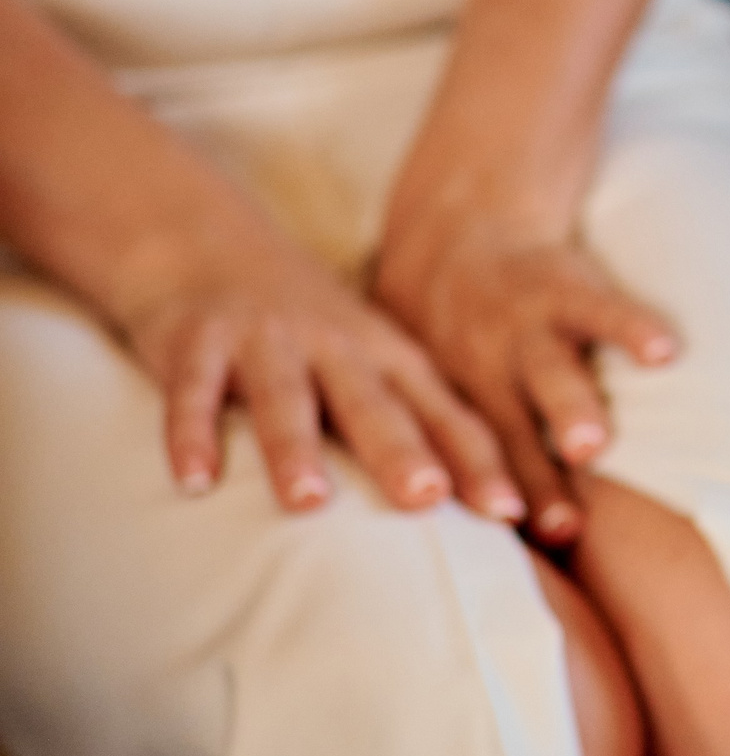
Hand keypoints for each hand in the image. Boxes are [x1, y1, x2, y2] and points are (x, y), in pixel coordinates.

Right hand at [111, 221, 521, 519]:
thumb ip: (417, 423)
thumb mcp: (372, 364)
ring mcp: (266, 340)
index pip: (445, 416)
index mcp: (389, 360)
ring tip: (308, 503)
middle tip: (428, 499)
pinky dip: (191, 435)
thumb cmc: (311, 330)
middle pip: (375, 405)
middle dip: (403, 452)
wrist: (207, 242)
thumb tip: (492, 508)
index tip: (511, 513)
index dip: (479, 463)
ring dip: (296, 448)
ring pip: (286, 397)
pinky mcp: (197, 340)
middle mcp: (336, 347)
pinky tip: (194, 482)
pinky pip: (194, 392)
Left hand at [373, 208, 676, 543]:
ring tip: (590, 444)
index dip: (480, 489)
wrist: (460, 224)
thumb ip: (427, 441)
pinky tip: (665, 353)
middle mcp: (485, 365)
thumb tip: (423, 541)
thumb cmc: (437, 323)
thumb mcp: (409, 375)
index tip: (501, 533)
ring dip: (568, 408)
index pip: (464, 453)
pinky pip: (605, 307)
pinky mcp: (569, 287)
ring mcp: (527, 327)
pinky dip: (633, 327)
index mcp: (447, 392)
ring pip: (549, 371)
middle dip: (529, 474)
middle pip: (508, 429)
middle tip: (555, 525)